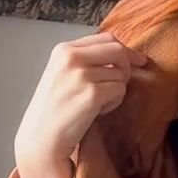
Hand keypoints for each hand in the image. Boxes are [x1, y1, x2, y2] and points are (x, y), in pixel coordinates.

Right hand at [14, 31, 147, 171]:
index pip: (105, 38)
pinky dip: (114, 103)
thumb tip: (122, 54)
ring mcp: (81, 75)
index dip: (125, 50)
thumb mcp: (62, 74)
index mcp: (63, 50)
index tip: (137, 61)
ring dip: (115, 91)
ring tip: (96, 104)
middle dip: (127, 67)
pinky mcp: (92, 94)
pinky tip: (97, 111)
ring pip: (120, 74)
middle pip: (117, 50)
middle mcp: (71, 57)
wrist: (40, 138)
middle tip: (121, 84)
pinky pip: (120, 90)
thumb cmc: (53, 110)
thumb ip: (85, 60)